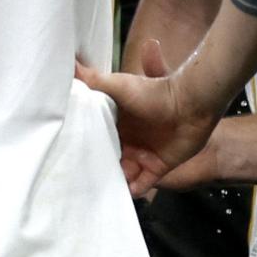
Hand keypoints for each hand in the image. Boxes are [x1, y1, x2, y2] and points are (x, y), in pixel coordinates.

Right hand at [76, 38, 220, 194]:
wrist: (190, 104)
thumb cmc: (153, 92)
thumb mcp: (117, 85)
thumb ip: (92, 78)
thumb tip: (67, 63)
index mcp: (116, 122)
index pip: (96, 138)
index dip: (84, 146)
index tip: (66, 155)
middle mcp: (127, 140)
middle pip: (108, 158)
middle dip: (97, 168)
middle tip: (78, 181)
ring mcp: (142, 155)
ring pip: (122, 174)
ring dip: (114, 181)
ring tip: (98, 191)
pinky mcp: (158, 167)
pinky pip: (142, 184)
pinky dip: (133, 190)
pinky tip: (123, 193)